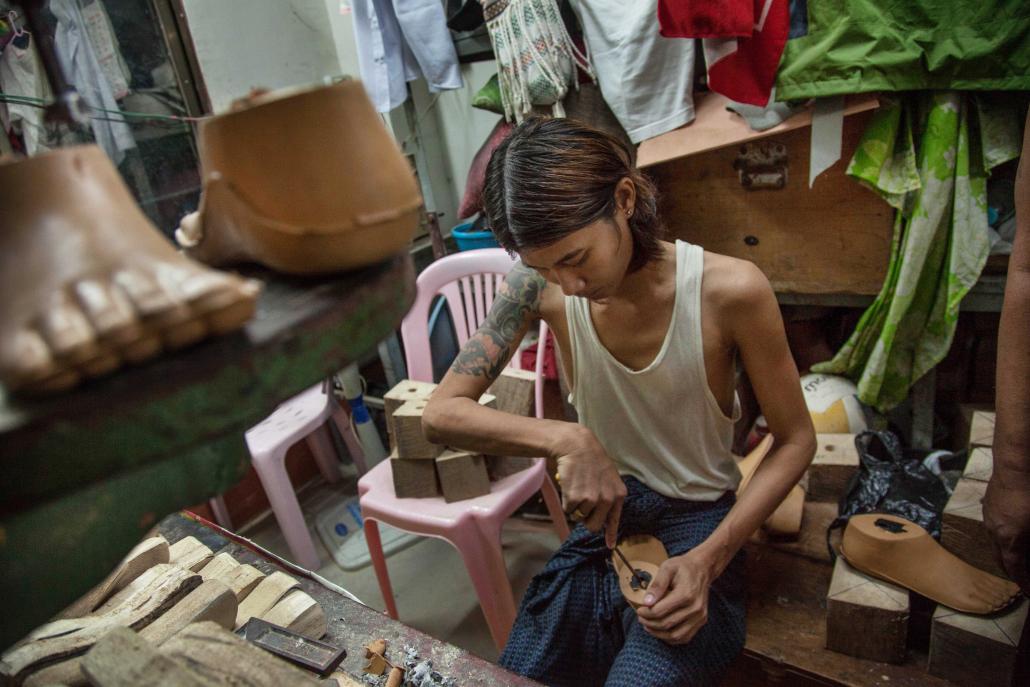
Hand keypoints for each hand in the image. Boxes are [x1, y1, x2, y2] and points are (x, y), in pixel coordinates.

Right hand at [554, 425, 625, 547]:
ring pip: (579, 517)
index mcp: (618, 494)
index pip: (614, 520)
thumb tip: (603, 519)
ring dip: (575, 507)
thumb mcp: (608, 477)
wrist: (576, 446)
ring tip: (576, 488)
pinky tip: (569, 486)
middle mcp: (607, 499)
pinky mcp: (576, 498)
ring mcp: (592, 500)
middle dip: (586, 519)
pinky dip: (566, 502)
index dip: (610, 535)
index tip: (610, 546)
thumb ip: (608, 496)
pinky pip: (568, 510)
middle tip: (581, 505)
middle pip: (594, 525)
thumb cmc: (591, 460)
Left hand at [635, 550, 713, 644]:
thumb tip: (646, 602)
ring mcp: (700, 616)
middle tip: (640, 617)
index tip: (638, 610)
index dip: (646, 613)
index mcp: (686, 594)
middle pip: (667, 624)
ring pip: (675, 635)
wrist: (702, 569)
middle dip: (649, 623)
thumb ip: (657, 584)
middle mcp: (695, 608)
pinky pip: (684, 637)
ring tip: (647, 625)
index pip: (660, 611)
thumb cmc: (682, 567)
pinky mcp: (701, 621)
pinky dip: (670, 638)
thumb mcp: (667, 568)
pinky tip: (660, 631)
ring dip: (658, 633)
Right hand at [983, 464, 1029, 592]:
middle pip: (1001, 559)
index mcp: (1009, 539)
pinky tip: (1016, 528)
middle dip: (1013, 572)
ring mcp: (989, 515)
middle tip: (1025, 578)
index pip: (1016, 570)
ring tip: (1021, 555)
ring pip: (996, 542)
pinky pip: (994, 527)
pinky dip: (1005, 536)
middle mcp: (994, 530)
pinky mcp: (989, 503)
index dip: (1025, 583)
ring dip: (1008, 552)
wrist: (1016, 464)